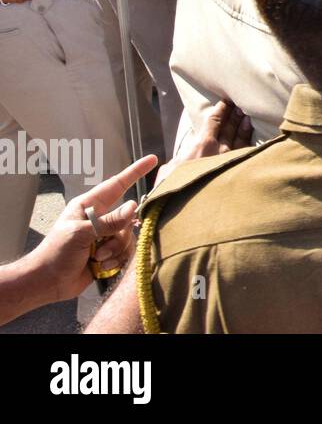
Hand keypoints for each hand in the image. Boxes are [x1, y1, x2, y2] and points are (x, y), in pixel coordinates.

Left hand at [26, 155, 157, 303]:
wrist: (46, 283)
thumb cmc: (55, 253)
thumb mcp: (80, 234)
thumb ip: (109, 221)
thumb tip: (133, 207)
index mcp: (89, 206)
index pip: (117, 185)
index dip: (135, 172)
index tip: (152, 160)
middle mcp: (100, 218)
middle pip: (128, 218)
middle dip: (119, 235)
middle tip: (101, 247)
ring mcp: (105, 236)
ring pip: (129, 236)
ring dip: (115, 250)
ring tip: (97, 259)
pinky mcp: (109, 253)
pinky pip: (127, 252)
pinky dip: (115, 261)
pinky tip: (100, 266)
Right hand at [154, 100, 252, 188]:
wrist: (195, 207)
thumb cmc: (176, 188)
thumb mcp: (170, 170)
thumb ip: (178, 159)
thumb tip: (180, 158)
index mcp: (203, 144)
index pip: (215, 121)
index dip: (221, 110)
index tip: (226, 102)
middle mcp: (221, 149)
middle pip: (230, 126)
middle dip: (235, 114)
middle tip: (240, 104)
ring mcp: (233, 160)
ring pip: (241, 137)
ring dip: (244, 125)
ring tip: (247, 117)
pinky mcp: (241, 170)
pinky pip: (247, 152)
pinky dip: (250, 142)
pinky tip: (252, 138)